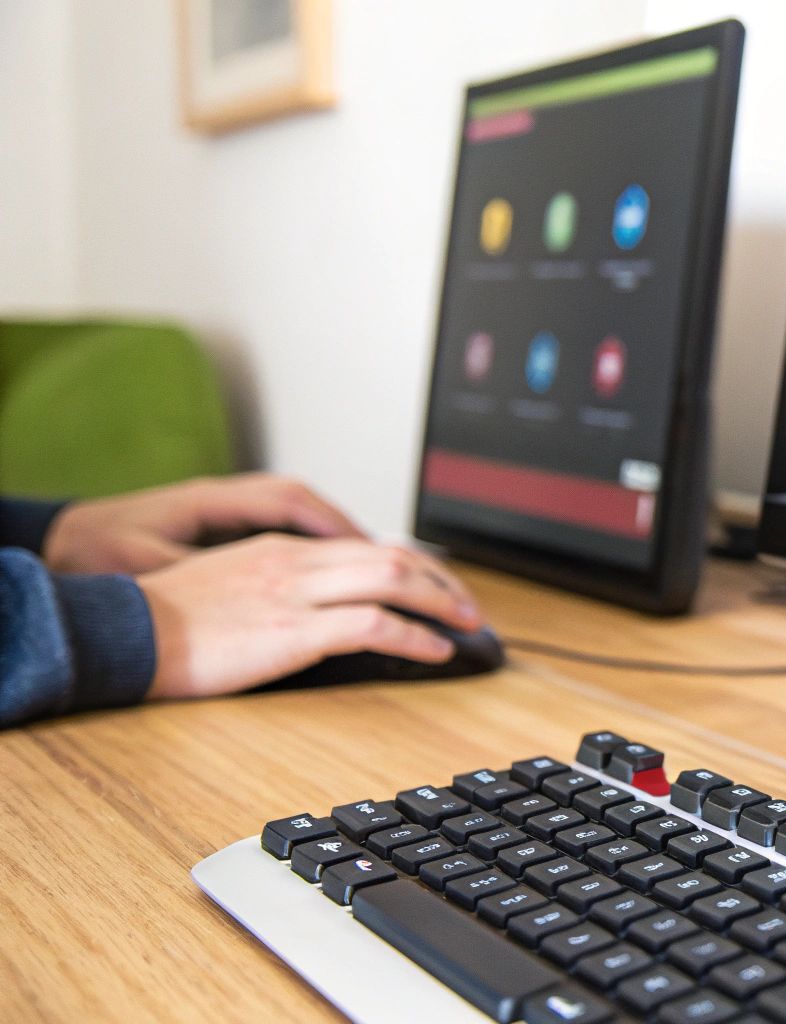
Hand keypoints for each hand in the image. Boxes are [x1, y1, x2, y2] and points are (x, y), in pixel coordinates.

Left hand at [42, 473, 364, 574]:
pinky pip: (294, 535)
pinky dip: (327, 553)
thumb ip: (198, 572)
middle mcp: (232, 499)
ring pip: (309, 522)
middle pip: (315, 508)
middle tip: (408, 568)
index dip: (340, 527)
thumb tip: (247, 589)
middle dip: (364, 537)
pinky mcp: (231, 534)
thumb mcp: (147, 564)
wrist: (63, 542)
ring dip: (352, 546)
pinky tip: (346, 579)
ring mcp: (234, 514)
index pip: (294, 502)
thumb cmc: (97, 553)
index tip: (375, 553)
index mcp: (213, 499)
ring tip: (393, 575)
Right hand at [137, 535, 483, 699]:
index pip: (366, 545)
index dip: (413, 564)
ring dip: (441, 602)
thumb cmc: (168, 621)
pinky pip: (373, 625)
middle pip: (392, 555)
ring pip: (393, 580)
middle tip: (469, 605)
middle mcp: (296, 561)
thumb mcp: (229, 585)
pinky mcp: (294, 630)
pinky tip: (434, 650)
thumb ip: (277, 585)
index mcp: (281, 548)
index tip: (437, 584)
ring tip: (466, 624)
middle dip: (441, 580)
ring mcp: (296, 593)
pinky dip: (415, 636)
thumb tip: (319, 608)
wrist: (123, 633)